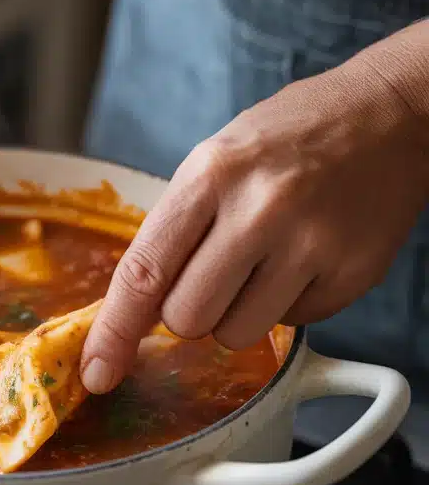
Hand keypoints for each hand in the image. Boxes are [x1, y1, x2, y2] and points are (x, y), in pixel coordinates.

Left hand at [81, 38, 428, 393]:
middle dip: (187, 312)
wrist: (387, 113)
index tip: (97, 371)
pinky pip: (292, 325)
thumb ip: (177, 228)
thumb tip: (136, 309)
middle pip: (187, 318)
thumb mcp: (216, 158)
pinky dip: (287, 304)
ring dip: (237, 314)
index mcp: (211, 174)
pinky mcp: (353, 274)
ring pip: (237, 334)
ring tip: (263, 262)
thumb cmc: (289, 137)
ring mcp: (312, 245)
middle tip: (212, 274)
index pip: (144, 271)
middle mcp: (260, 210)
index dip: (114, 331)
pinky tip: (304, 257)